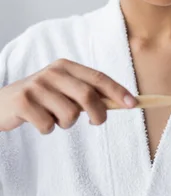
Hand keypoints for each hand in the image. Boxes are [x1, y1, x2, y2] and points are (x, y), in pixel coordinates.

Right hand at [0, 59, 136, 133]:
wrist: (1, 103)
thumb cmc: (41, 99)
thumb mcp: (63, 90)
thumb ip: (87, 93)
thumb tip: (121, 102)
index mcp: (66, 66)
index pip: (98, 77)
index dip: (117, 91)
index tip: (133, 104)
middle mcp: (53, 72)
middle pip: (87, 95)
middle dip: (99, 114)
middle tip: (96, 123)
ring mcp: (37, 86)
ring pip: (69, 114)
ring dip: (66, 124)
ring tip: (55, 119)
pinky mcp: (23, 102)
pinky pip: (48, 125)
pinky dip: (48, 129)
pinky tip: (38, 121)